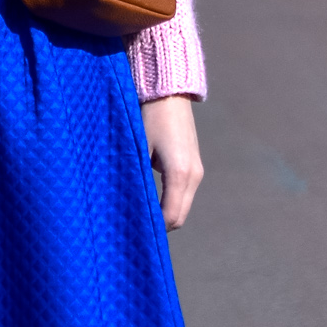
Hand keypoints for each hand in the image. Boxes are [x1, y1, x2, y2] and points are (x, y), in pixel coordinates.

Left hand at [141, 95, 202, 230]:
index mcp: (179, 174)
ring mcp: (196, 171)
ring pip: (182, 206)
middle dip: (161, 226)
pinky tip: (151, 200)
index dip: (154, 229)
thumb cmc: (148, 118)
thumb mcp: (138, 150)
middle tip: (135, 229)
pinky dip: (170, 202)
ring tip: (141, 215)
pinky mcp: (194, 166)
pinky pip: (183, 194)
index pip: (171, 216)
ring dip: (165, 214)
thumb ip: (137, 179)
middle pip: (179, 216)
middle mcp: (193, 175)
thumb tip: (130, 205)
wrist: (169, 93)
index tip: (134, 233)